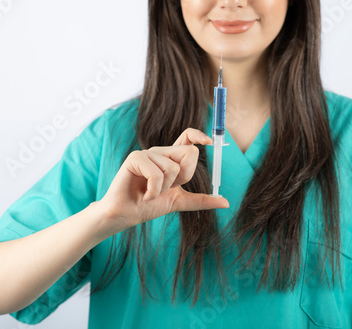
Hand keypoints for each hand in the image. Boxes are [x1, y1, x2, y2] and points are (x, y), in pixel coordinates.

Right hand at [98, 128, 228, 232]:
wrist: (126, 215)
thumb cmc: (148, 206)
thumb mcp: (180, 202)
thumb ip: (202, 200)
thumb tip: (225, 203)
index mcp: (170, 158)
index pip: (187, 137)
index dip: (199, 135)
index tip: (208, 142)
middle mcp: (160, 152)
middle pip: (189, 153)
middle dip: (183, 177)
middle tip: (166, 188)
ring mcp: (147, 153)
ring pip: (174, 168)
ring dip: (164, 189)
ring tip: (150, 193)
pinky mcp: (135, 158)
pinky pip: (157, 174)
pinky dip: (154, 191)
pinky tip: (144, 195)